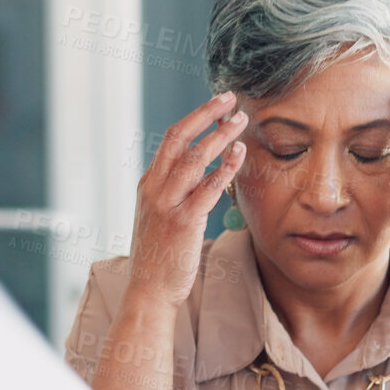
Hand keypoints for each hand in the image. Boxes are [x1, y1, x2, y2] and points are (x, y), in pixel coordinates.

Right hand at [128, 91, 248, 305]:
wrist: (149, 290)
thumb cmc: (160, 257)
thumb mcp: (159, 217)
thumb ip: (174, 193)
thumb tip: (201, 174)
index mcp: (149, 184)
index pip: (172, 140)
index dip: (196, 118)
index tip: (217, 105)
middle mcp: (154, 188)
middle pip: (179, 137)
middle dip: (205, 114)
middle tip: (230, 99)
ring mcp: (167, 204)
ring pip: (194, 158)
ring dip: (219, 136)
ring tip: (240, 121)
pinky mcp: (183, 222)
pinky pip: (207, 187)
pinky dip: (225, 168)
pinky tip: (240, 155)